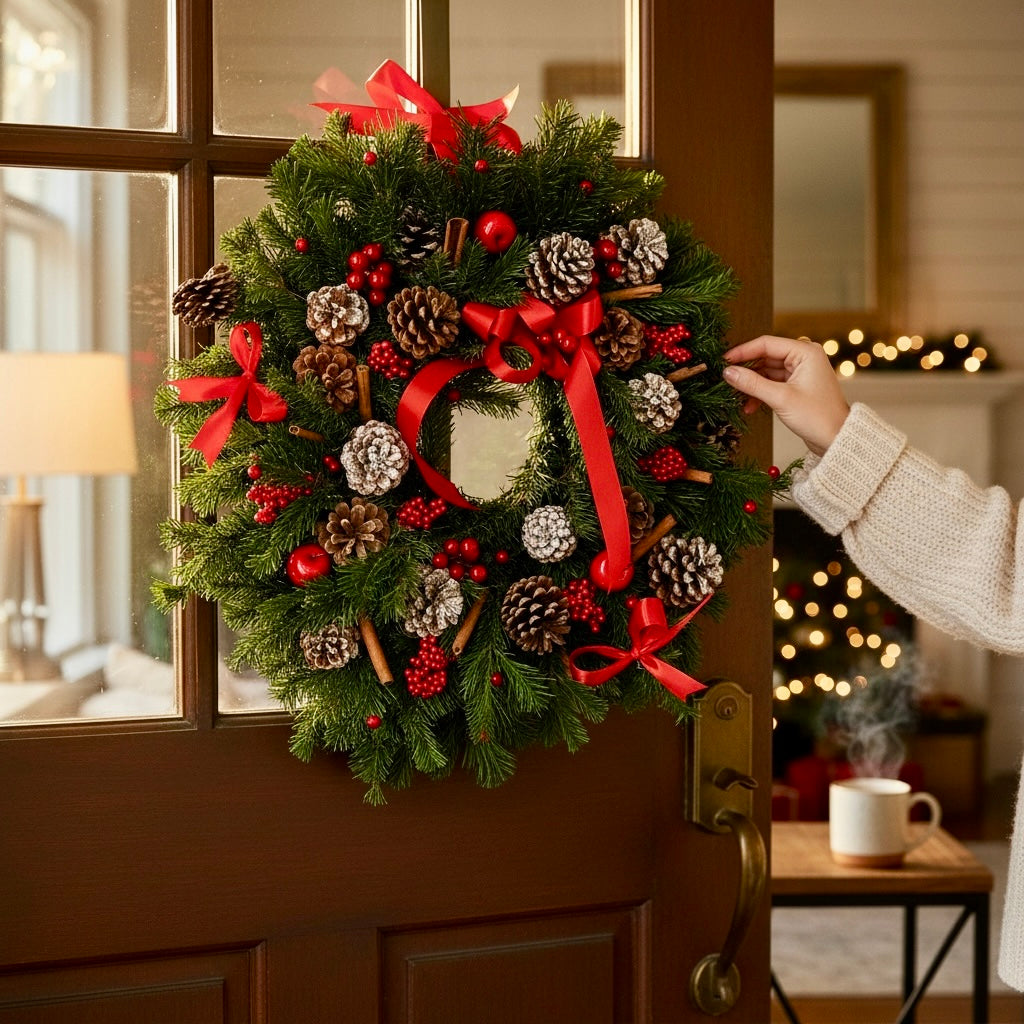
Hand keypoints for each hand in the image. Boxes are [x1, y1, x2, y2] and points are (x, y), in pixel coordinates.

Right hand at [722, 335, 849, 455]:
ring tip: (734, 395)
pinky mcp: (796, 385)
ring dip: (751, 384)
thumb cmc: (817, 417)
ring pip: (766, 371)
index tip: (723, 360)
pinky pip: (772, 383)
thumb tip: (728, 372)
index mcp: (805, 352)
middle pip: (765, 356)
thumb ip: (752, 383)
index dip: (742, 351)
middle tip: (725, 378)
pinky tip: (749, 406)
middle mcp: (803, 357)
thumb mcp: (780, 398)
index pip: (767, 344)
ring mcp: (800, 371)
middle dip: (745, 369)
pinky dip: (760, 392)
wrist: (837, 438)